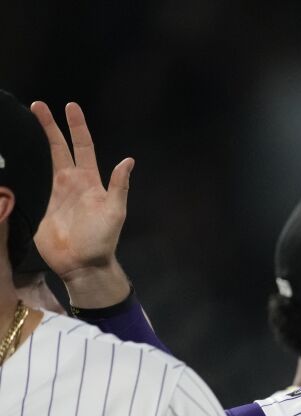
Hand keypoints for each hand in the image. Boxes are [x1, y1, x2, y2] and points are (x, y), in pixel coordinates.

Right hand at [30, 102, 132, 296]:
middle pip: (56, 147)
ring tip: (18, 123)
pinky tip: (9, 154)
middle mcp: (68, 182)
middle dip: (48, 126)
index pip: (82, 146)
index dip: (77, 127)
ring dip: (31, 142)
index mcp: (88, 180)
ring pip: (39, 161)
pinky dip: (20, 168)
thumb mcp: (115, 212)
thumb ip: (119, 186)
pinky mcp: (36, 204)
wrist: (82, 264)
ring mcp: (51, 192)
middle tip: (36, 105)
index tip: (70, 106)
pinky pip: (27, 182)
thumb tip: (128, 160)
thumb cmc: (103, 239)